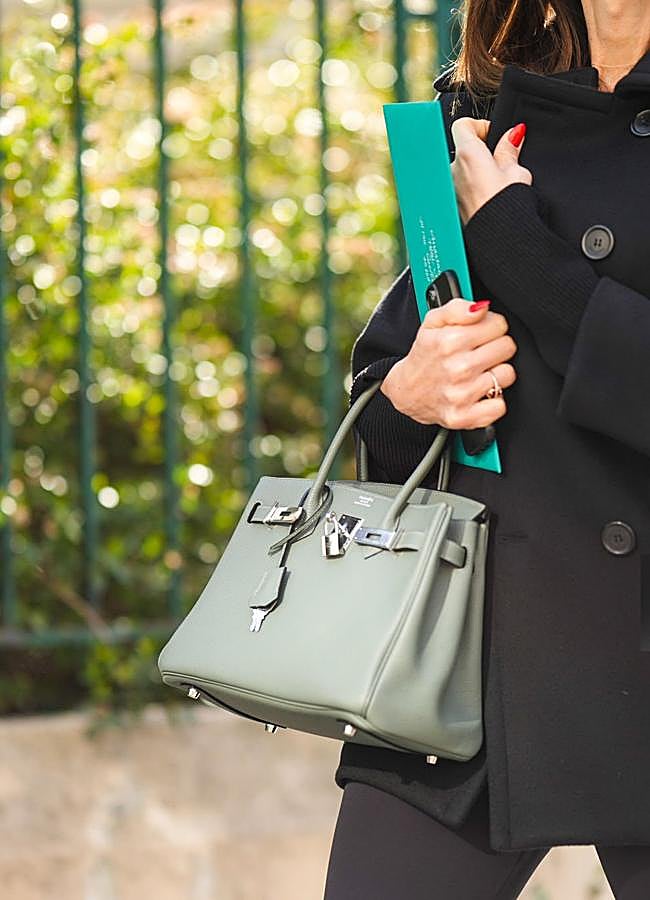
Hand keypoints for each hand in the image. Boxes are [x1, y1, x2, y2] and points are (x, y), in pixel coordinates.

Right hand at [381, 298, 516, 428]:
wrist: (407, 392)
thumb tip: (481, 308)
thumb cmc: (424, 355)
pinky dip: (493, 401)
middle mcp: (457, 368)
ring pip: (507, 374)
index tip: (482, 333)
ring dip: (496, 373)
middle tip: (480, 352)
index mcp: (450, 341)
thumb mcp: (432, 322)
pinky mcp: (464, 416)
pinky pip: (499, 406)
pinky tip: (480, 393)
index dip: (491, 326)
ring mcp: (461, 395)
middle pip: (507, 347)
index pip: (499, 324)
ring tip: (479, 372)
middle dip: (496, 347)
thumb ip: (457, 308)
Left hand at [451, 119, 531, 224]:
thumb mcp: (515, 171)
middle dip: (481, 152)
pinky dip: (471, 188)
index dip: (480, 125)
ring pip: (461, 171)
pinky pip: (459, 188)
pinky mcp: (451, 205)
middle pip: (463, 149)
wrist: (497, 237)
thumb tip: (513, 135)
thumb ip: (510, 148)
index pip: (463, 124)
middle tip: (500, 163)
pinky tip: (486, 197)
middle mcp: (452, 170)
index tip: (494, 135)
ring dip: (476, 172)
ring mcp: (449, 188)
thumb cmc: (504, 208)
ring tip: (495, 184)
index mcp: (468, 154)